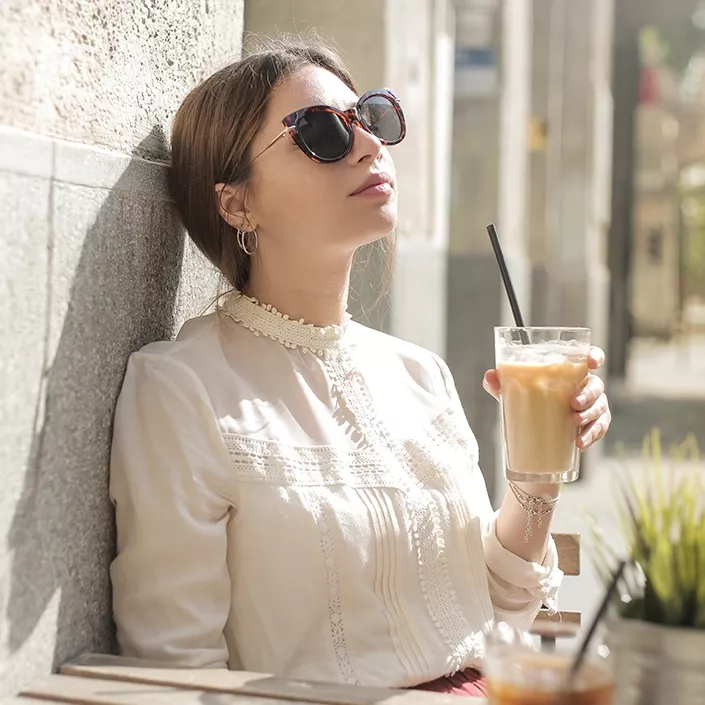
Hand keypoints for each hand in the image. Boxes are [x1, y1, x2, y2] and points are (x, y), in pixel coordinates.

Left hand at [482, 346, 610, 450]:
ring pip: (601, 407)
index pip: (589, 358)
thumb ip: (500, 383)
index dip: (594, 356)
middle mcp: (584, 386)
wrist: (533, 432)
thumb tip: (490, 376)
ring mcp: (592, 406)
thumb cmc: (528, 402)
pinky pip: (600, 428)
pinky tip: (580, 443)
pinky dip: (592, 435)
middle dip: (588, 394)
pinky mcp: (594, 425)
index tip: (591, 363)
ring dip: (591, 415)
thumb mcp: (512, 393)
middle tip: (573, 403)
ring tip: (575, 421)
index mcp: (570, 372)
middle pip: (596, 385)